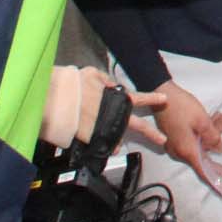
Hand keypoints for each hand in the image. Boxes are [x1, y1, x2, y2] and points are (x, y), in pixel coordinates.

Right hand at [40, 65, 166, 150]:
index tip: (164, 99)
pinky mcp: (93, 139)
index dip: (152, 98)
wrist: (57, 99)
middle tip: (162, 139)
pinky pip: (103, 144)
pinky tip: (106, 147)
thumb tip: (111, 85)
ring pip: (119, 137)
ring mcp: (105, 128)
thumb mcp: (92, 75)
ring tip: (118, 144)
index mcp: (116, 98)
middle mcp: (114, 115)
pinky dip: (105, 145)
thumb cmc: (73, 84)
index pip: (139, 98)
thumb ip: (105, 81)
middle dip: (151, 133)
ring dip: (119, 139)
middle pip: (137, 126)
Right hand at [153, 78, 221, 187]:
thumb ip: (212, 137)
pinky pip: (193, 138)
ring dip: (212, 131)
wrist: (159, 93)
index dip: (218, 177)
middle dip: (217, 140)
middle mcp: (180, 151)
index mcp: (187, 151)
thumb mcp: (202, 120)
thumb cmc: (181, 107)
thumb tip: (219, 150)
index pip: (205, 170)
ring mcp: (176, 144)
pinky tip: (212, 118)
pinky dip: (203, 130)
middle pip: (204, 153)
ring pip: (200, 143)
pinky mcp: (175, 136)